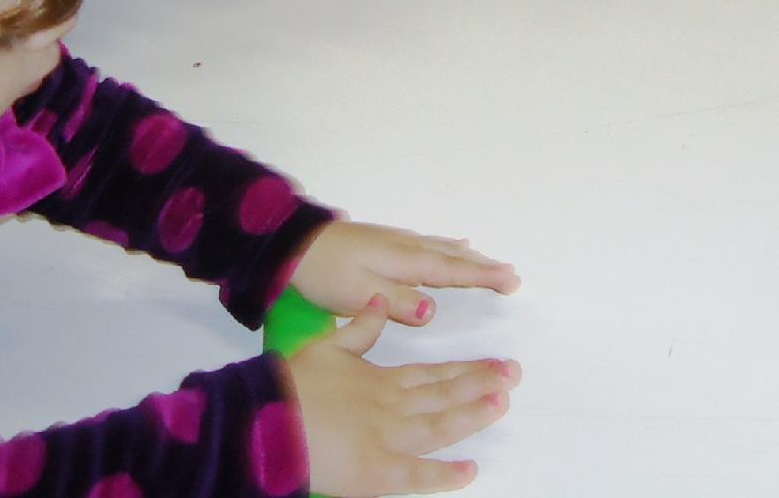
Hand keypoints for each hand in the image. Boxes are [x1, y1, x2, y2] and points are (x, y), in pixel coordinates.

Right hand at [283, 294, 518, 495]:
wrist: (264, 421)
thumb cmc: (291, 386)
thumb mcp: (325, 348)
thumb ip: (359, 329)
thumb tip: (382, 302)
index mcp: (381, 380)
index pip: (433, 374)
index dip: (466, 370)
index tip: (497, 363)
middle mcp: (392, 407)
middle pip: (445, 395)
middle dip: (481, 385)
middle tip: (515, 375)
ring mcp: (388, 440)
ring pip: (440, 427)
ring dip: (472, 416)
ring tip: (502, 404)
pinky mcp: (377, 474)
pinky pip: (417, 476)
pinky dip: (444, 476)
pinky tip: (469, 470)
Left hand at [292, 220, 519, 325]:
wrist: (295, 245)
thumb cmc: (325, 274)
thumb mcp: (357, 294)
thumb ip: (395, 302)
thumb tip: (432, 310)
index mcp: (404, 262)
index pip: (451, 271)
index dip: (482, 277)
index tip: (511, 281)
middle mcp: (406, 248)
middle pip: (453, 258)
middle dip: (483, 267)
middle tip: (512, 276)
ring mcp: (396, 242)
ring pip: (442, 250)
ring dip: (469, 257)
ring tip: (491, 262)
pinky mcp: (385, 242)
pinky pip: (430, 244)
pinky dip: (448, 247)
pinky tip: (452, 245)